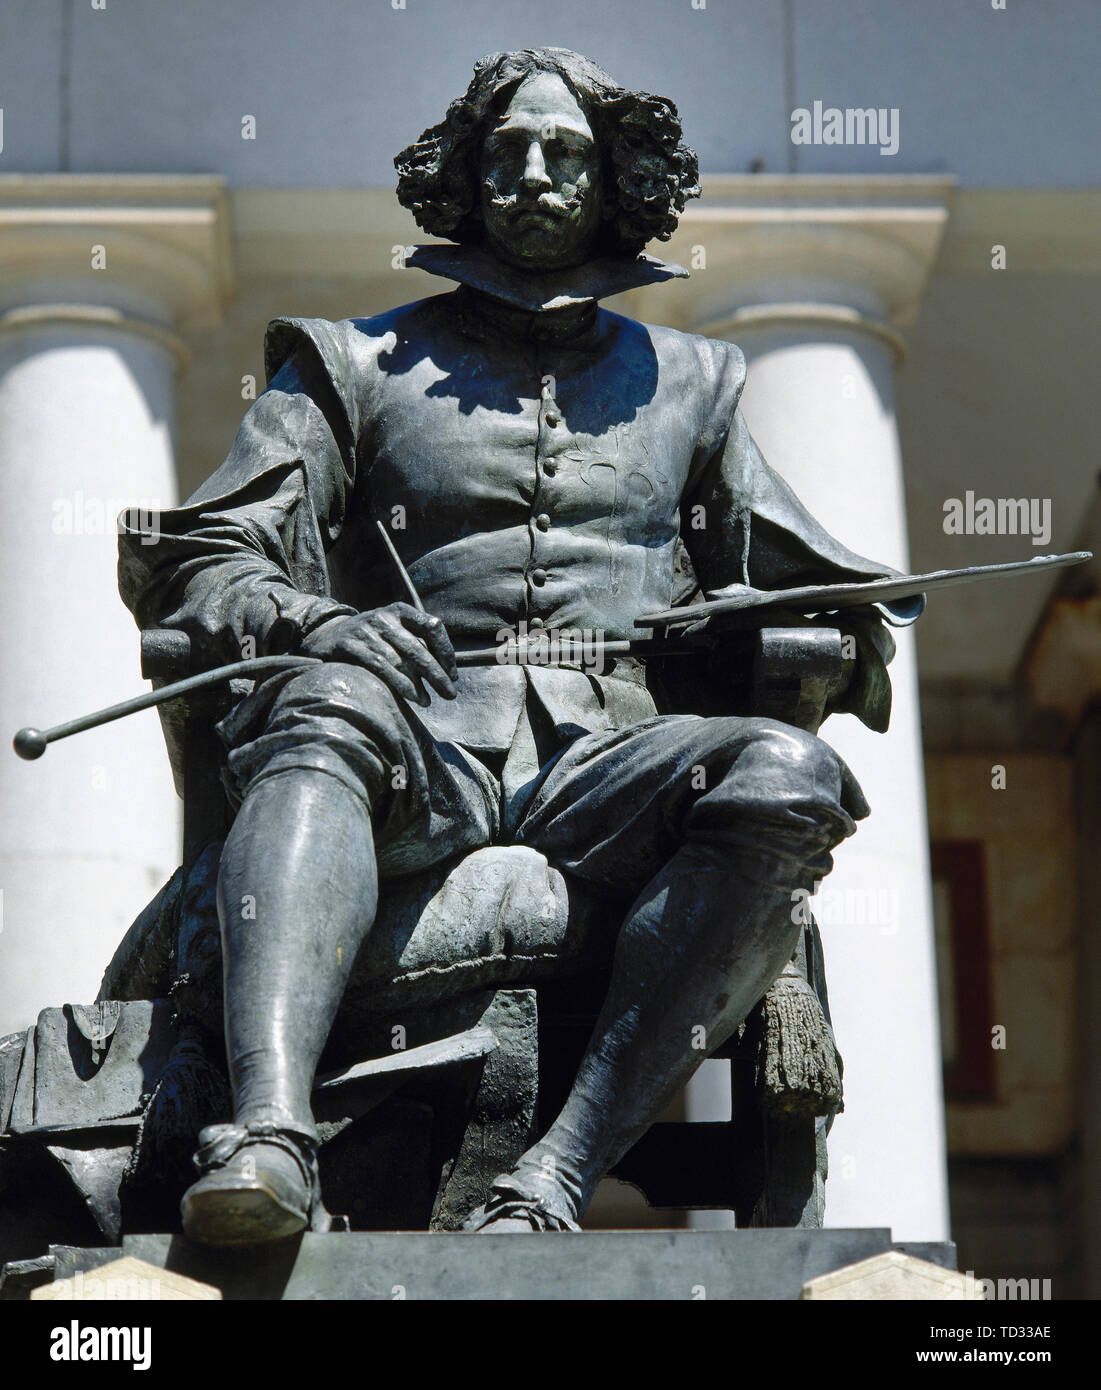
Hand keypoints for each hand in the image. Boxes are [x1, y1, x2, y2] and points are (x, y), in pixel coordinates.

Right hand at [299, 603, 457, 706]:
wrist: (324, 635)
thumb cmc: (370, 639)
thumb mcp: (393, 631)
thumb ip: (417, 643)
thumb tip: (449, 673)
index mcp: (400, 610)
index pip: (433, 626)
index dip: (446, 651)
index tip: (453, 674)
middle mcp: (384, 617)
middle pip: (417, 647)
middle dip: (437, 674)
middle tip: (450, 694)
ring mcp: (365, 631)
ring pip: (399, 660)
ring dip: (418, 684)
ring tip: (428, 701)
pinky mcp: (349, 645)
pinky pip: (380, 667)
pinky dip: (400, 684)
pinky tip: (412, 697)